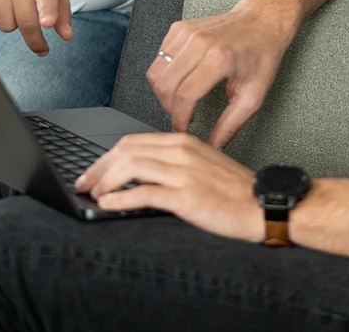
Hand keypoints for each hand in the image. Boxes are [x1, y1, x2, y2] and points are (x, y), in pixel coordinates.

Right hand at [0, 0, 72, 54]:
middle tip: (41, 47)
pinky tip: (3, 7)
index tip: (47, 23)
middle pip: (25, 19)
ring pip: (5, 24)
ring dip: (14, 25)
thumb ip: (62, 7)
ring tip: (19, 9)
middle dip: (34, 39)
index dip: (47, 10)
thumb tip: (66, 36)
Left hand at [75, 133, 263, 241]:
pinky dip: (121, 199)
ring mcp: (184, 173)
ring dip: (105, 182)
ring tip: (94, 195)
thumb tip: (139, 175)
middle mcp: (182, 152)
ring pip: (131, 167)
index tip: (93, 172)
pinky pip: (145, 194)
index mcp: (184, 142)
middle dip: (99, 168)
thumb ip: (173, 164)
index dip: (107, 157)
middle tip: (85, 184)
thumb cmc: (235, 191)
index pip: (133, 142)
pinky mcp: (187, 197)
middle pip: (126, 151)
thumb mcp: (202, 166)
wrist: (264, 204)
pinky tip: (109, 206)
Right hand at [147, 7, 293, 145]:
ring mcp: (187, 32)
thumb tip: (214, 145)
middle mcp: (199, 42)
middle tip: (182, 117)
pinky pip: (159, 57)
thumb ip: (231, 124)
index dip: (178, 119)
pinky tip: (180, 80)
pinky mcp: (179, 28)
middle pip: (163, 85)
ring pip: (156, 71)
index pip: (183, 96)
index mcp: (218, 58)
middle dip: (169, 108)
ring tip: (181, 101)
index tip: (183, 129)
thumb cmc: (261, 53)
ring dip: (163, 92)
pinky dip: (164, 74)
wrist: (262, 21)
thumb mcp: (253, 95)